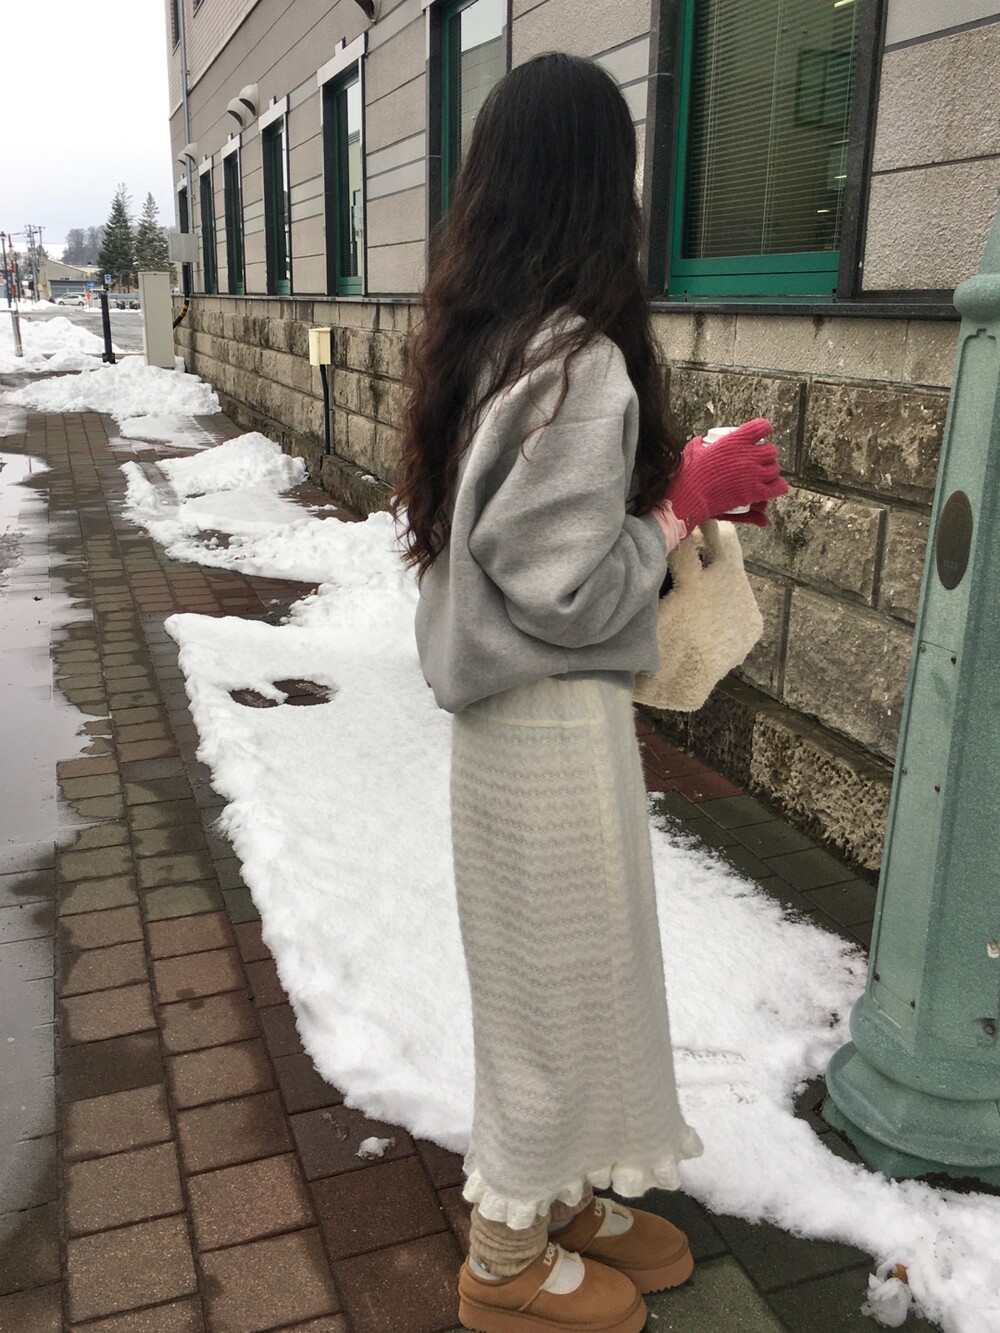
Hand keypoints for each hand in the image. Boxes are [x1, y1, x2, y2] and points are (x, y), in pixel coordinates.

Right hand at [661, 418, 786, 532]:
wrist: (691, 496)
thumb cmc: (690, 474)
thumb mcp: (692, 451)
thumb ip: (699, 444)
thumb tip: (700, 440)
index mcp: (736, 440)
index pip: (763, 427)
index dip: (764, 430)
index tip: (761, 436)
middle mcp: (749, 454)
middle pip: (772, 450)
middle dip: (766, 456)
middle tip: (758, 462)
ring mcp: (754, 473)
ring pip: (776, 469)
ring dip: (770, 472)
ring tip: (762, 477)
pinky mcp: (755, 492)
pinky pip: (779, 487)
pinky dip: (777, 487)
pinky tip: (771, 489)